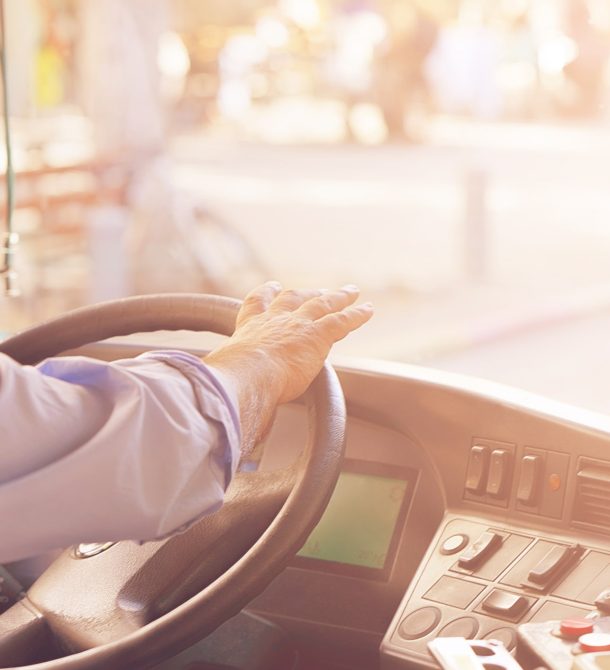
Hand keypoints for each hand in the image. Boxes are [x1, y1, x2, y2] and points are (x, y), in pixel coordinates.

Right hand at [204, 282, 372, 450]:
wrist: (246, 375)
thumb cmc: (230, 380)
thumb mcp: (224, 375)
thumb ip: (226, 381)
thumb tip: (215, 402)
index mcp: (250, 328)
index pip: (258, 305)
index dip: (267, 294)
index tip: (273, 287)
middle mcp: (275, 320)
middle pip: (294, 299)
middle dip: (307, 293)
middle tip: (317, 291)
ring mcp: (298, 325)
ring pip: (323, 305)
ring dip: (339, 297)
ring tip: (351, 292)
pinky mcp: (318, 335)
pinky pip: (342, 320)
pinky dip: (357, 314)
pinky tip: (368, 309)